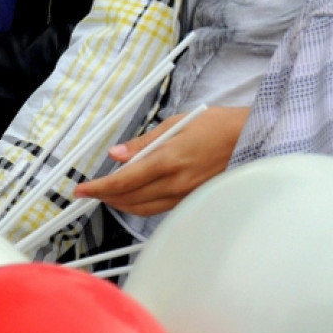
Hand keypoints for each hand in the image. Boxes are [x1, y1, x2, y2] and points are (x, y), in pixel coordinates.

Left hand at [73, 106, 249, 216]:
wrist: (250, 138)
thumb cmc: (215, 125)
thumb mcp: (175, 123)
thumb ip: (143, 142)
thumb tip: (117, 154)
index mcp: (168, 160)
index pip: (124, 181)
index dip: (99, 188)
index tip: (81, 190)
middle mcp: (175, 183)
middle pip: (130, 200)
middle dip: (106, 198)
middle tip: (90, 191)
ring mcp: (185, 195)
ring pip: (143, 208)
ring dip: (121, 203)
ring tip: (108, 193)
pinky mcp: (192, 200)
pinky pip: (159, 208)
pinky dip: (140, 203)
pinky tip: (134, 193)